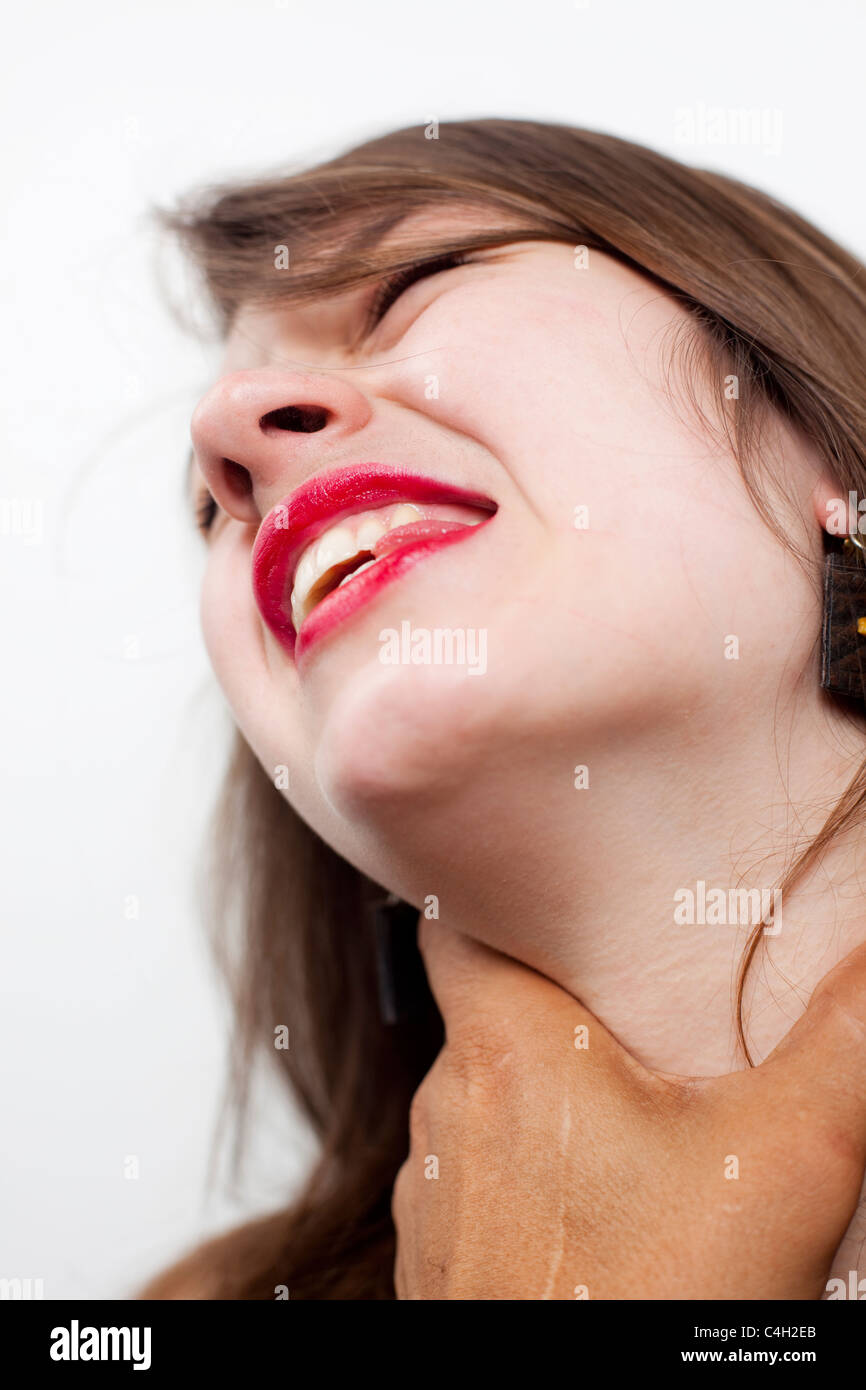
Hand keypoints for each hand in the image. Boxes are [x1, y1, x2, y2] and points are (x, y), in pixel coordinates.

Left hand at [392, 922, 865, 1299]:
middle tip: (638, 1009)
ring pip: (488, 1108)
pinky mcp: (450, 1270)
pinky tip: (612, 1210)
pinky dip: (536, 1179)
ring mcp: (439, 1199)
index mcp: (504, 1051)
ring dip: (551, 1101)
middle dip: (559, 1010)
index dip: (492, 895)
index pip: (451, 924)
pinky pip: (485, 1189)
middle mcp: (449, 1113)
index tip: (550, 889)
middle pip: (487, 1020)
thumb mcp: (784, 1161)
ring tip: (639, 1111)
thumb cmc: (649, 1306)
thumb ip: (841, 1044)